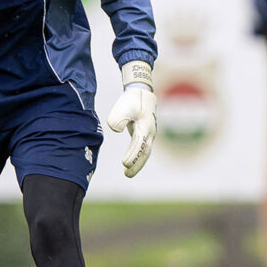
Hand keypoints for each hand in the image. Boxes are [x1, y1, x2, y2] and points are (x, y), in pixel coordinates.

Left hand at [107, 60, 156, 177]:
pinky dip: (137, 157)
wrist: (141, 93)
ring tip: (127, 174)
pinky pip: (142, 149)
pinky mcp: (144, 134)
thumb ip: (118, 117)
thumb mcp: (123, 106)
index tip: (124, 163)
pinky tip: (130, 163)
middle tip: (127, 174)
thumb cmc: (132, 100)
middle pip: (144, 152)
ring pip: (144, 152)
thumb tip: (117, 129)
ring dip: (137, 163)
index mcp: (145, 126)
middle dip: (137, 164)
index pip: (139, 144)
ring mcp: (148, 134)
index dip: (133, 155)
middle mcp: (149, 132)